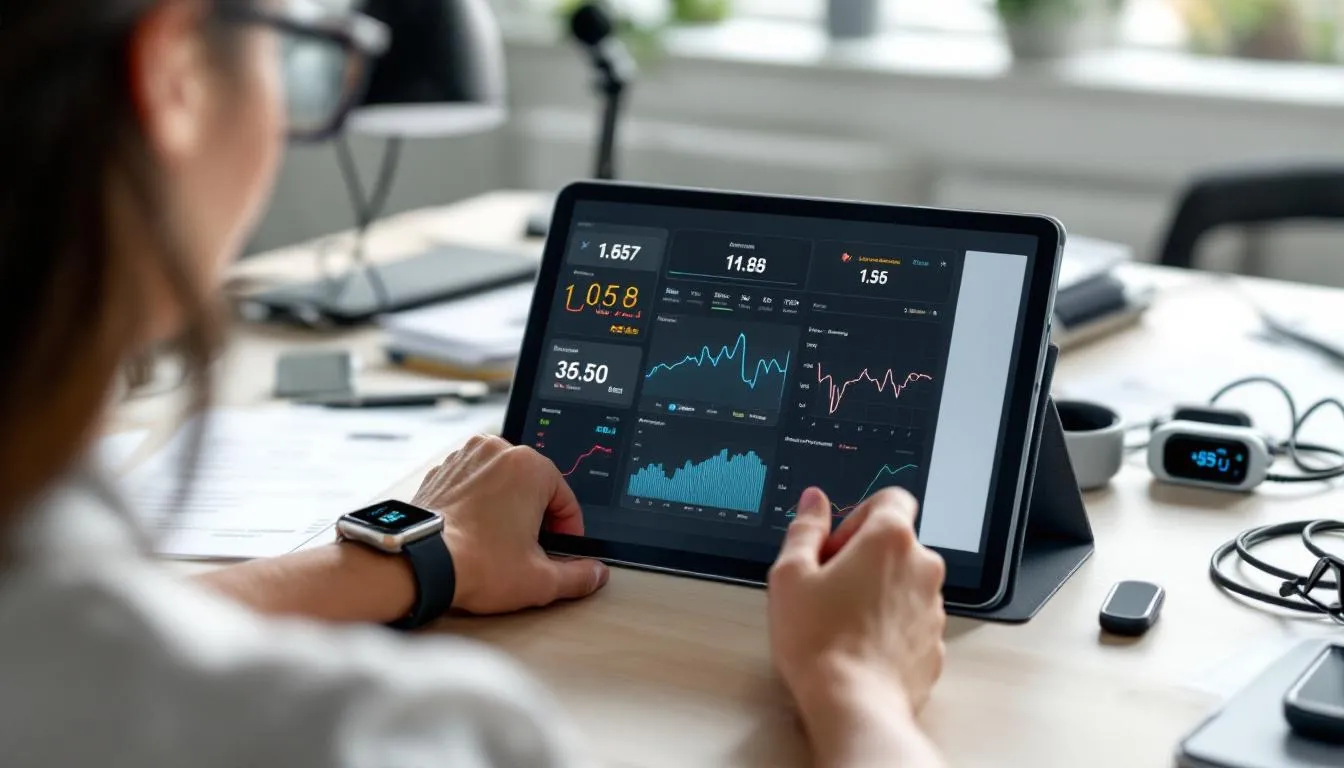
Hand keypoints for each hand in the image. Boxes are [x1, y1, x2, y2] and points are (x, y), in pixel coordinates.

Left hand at [413, 435, 609, 614]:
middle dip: (536, 519)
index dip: (567, 532)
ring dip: (507, 509)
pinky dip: (478, 504)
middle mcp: (498, 451)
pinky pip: (473, 484)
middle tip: (527, 552)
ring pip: (502, 483)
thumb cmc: (474, 564)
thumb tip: (593, 573)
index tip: (559, 550)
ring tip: (498, 545)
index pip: (565, 500)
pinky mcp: (442, 470)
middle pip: (534, 488)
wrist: (417, 563)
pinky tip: (475, 534)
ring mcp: (466, 457)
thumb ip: (577, 576)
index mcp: (530, 466)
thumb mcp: (540, 580)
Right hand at [768, 487, 946, 766]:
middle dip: (863, 557)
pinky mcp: (934, 643)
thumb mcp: (791, 575)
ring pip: (904, 582)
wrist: (853, 706)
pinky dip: (888, 624)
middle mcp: (922, 567)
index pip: (891, 498)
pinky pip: (910, 619)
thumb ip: (805, 529)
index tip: (835, 544)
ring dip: (876, 591)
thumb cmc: (819, 642)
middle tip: (827, 585)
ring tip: (839, 620)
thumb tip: (813, 502)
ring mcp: (933, 607)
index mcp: (890, 539)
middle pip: (895, 543)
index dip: (858, 516)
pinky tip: (857, 644)